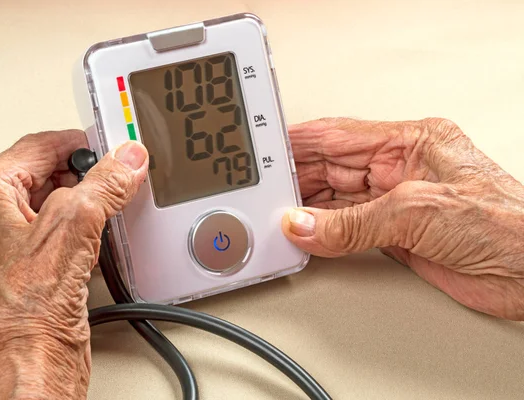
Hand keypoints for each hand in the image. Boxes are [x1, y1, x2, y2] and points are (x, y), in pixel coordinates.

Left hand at [0, 131, 148, 398]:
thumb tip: (127, 159)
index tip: (112, 146)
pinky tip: (97, 232)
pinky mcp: (20, 258)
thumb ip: (105, 183)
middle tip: (116, 175)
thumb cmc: (30, 306)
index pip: (39, 144)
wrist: (35, 357)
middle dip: (85, 172)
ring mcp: (1, 237)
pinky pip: (53, 224)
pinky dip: (79, 222)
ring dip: (85, 197)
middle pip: (45, 169)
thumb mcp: (75, 225)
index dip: (81, 142)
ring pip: (51, 197)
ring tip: (110, 204)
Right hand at [282, 118, 523, 320]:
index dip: (299, 142)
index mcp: (410, 141)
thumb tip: (304, 224)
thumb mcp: (418, 212)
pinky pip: (346, 229)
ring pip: (335, 200)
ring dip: (306, 209)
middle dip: (296, 180)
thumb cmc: (507, 226)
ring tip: (277, 216)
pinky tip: (305, 235)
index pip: (339, 135)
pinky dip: (323, 234)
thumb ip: (353, 222)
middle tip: (264, 192)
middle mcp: (400, 169)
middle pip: (332, 168)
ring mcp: (395, 203)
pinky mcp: (395, 235)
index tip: (267, 149)